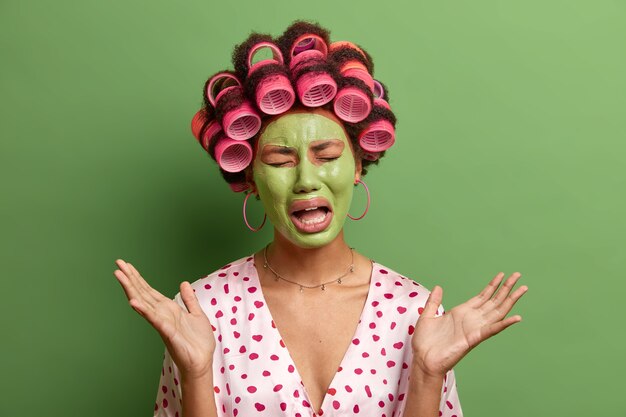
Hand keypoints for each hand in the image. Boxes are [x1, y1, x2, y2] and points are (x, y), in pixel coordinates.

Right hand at [114, 259, 215, 379]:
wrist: (202, 361)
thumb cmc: (198, 342)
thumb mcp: (196, 314)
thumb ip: (189, 299)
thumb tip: (183, 283)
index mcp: (168, 309)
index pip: (149, 290)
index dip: (138, 278)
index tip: (127, 266)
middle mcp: (161, 314)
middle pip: (142, 293)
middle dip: (130, 278)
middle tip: (117, 264)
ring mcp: (162, 323)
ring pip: (144, 302)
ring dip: (132, 289)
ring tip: (120, 276)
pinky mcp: (168, 332)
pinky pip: (155, 319)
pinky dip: (145, 310)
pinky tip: (134, 302)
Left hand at [411, 272, 526, 377]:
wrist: (422, 359)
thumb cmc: (425, 342)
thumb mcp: (428, 316)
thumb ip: (434, 302)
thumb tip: (439, 287)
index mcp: (462, 313)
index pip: (482, 296)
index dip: (493, 285)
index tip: (502, 274)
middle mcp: (471, 319)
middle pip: (494, 301)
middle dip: (506, 288)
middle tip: (517, 275)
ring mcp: (474, 328)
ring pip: (497, 312)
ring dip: (510, 300)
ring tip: (523, 289)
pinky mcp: (473, 338)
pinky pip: (491, 330)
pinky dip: (504, 324)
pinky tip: (516, 317)